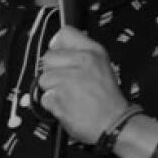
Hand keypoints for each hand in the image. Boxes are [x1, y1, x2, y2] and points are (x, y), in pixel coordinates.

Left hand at [38, 26, 127, 143]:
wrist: (114, 124)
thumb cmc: (108, 99)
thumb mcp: (102, 64)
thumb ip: (80, 52)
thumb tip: (56, 44)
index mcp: (92, 52)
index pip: (65, 33)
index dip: (58, 45)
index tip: (60, 55)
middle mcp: (81, 62)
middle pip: (47, 57)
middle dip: (53, 71)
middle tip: (67, 82)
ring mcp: (68, 80)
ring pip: (43, 78)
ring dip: (51, 89)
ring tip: (68, 95)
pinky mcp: (58, 98)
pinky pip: (43, 97)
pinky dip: (52, 104)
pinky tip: (66, 105)